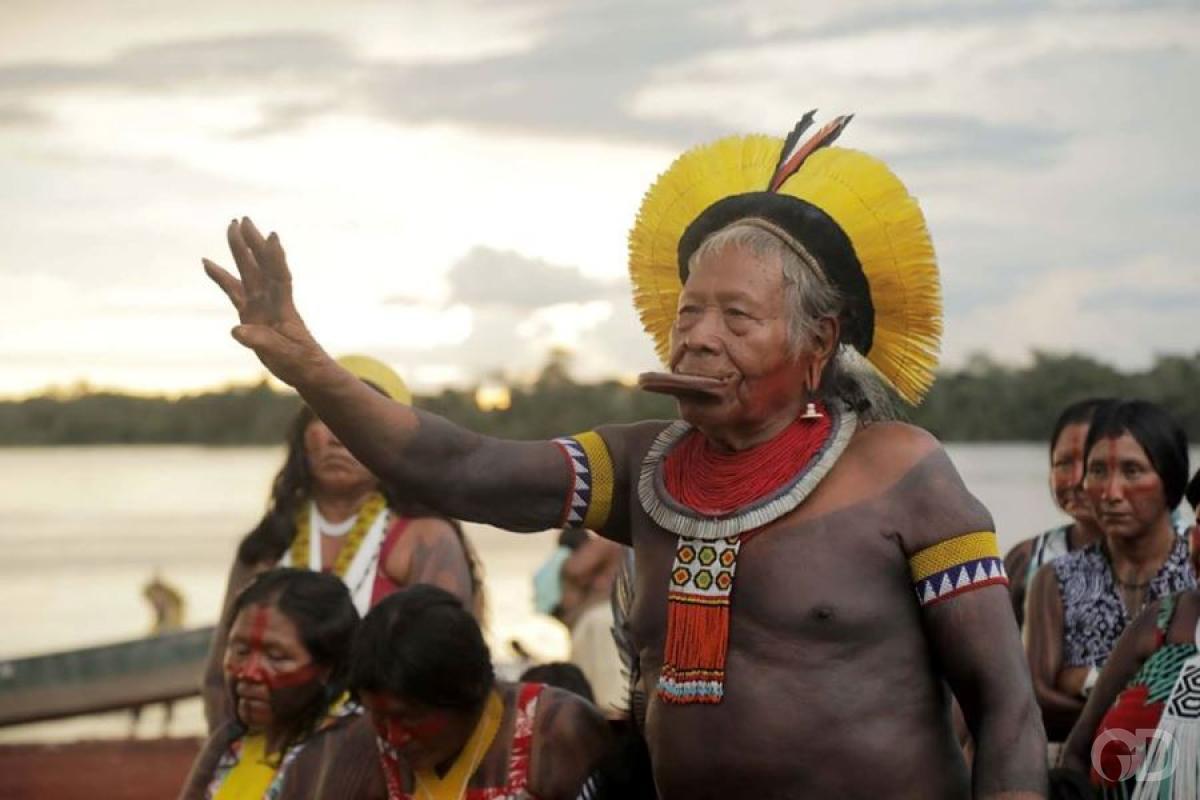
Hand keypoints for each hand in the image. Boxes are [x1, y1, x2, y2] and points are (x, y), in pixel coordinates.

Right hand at [203, 217, 329, 387]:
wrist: (305, 369)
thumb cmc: (300, 362)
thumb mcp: (284, 354)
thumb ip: (262, 341)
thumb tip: (236, 330)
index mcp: (284, 308)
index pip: (280, 277)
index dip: (276, 258)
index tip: (272, 236)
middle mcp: (272, 300)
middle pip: (261, 266)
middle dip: (253, 243)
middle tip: (243, 219)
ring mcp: (260, 304)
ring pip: (248, 271)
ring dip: (240, 250)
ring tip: (231, 227)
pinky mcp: (250, 313)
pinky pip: (232, 290)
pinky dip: (221, 276)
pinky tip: (207, 263)